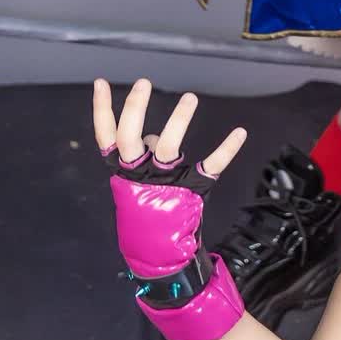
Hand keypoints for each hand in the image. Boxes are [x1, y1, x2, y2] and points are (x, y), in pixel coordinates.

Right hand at [92, 78, 245, 278]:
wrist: (159, 256)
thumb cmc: (146, 216)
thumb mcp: (135, 187)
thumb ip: (142, 159)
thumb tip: (152, 136)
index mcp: (123, 174)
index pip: (106, 137)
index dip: (102, 110)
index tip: (100, 83)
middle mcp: (139, 176)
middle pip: (129, 138)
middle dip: (134, 109)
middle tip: (143, 83)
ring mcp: (165, 183)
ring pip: (167, 147)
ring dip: (178, 120)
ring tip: (190, 98)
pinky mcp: (192, 189)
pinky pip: (211, 165)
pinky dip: (226, 148)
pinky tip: (239, 133)